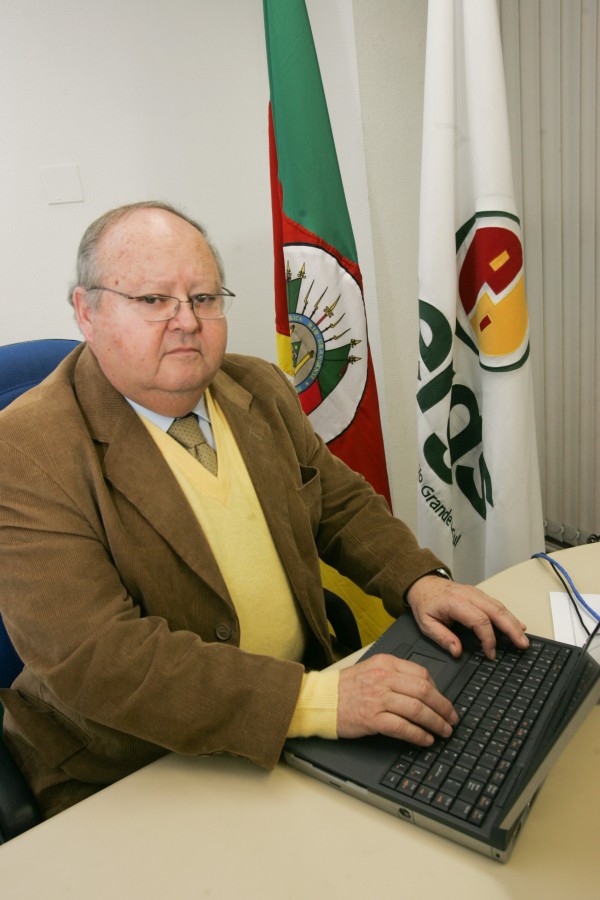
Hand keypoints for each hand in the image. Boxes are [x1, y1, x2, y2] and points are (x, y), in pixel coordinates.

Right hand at [337, 653, 458, 744]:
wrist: (321, 699)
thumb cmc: (345, 687)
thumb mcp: (371, 669)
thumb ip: (395, 675)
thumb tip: (423, 690)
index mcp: (386, 663)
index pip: (421, 674)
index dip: (438, 690)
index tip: (443, 702)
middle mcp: (384, 678)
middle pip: (424, 691)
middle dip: (443, 707)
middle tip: (452, 719)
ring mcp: (378, 698)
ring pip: (417, 709)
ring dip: (436, 722)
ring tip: (443, 731)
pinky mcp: (372, 718)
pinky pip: (403, 727)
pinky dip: (418, 734)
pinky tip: (425, 739)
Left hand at [406, 575, 528, 659]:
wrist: (423, 583)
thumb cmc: (425, 603)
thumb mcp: (426, 623)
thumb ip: (442, 638)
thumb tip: (457, 651)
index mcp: (455, 602)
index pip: (479, 620)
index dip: (488, 639)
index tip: (490, 654)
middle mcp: (469, 595)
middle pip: (496, 611)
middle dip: (512, 628)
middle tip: (522, 644)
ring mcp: (476, 593)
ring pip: (500, 606)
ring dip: (514, 622)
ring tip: (523, 638)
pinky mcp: (479, 594)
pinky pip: (497, 604)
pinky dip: (509, 615)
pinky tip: (518, 625)